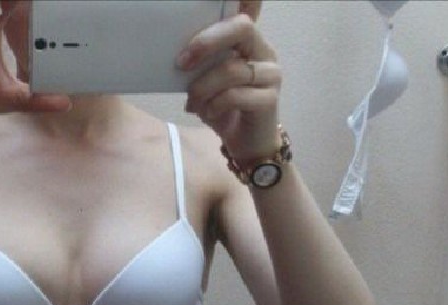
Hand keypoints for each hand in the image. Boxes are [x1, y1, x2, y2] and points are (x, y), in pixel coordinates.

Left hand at [179, 13, 281, 160]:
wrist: (247, 145)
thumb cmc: (225, 109)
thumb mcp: (207, 82)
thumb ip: (200, 64)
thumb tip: (176, 57)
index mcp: (250, 43)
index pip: (240, 17)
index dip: (216, 23)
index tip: (185, 48)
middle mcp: (264, 53)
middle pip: (242, 29)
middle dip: (206, 44)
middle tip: (181, 64)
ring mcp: (271, 75)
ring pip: (232, 69)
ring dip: (203, 88)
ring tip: (193, 103)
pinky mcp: (270, 99)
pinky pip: (235, 95)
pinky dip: (214, 105)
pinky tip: (208, 114)